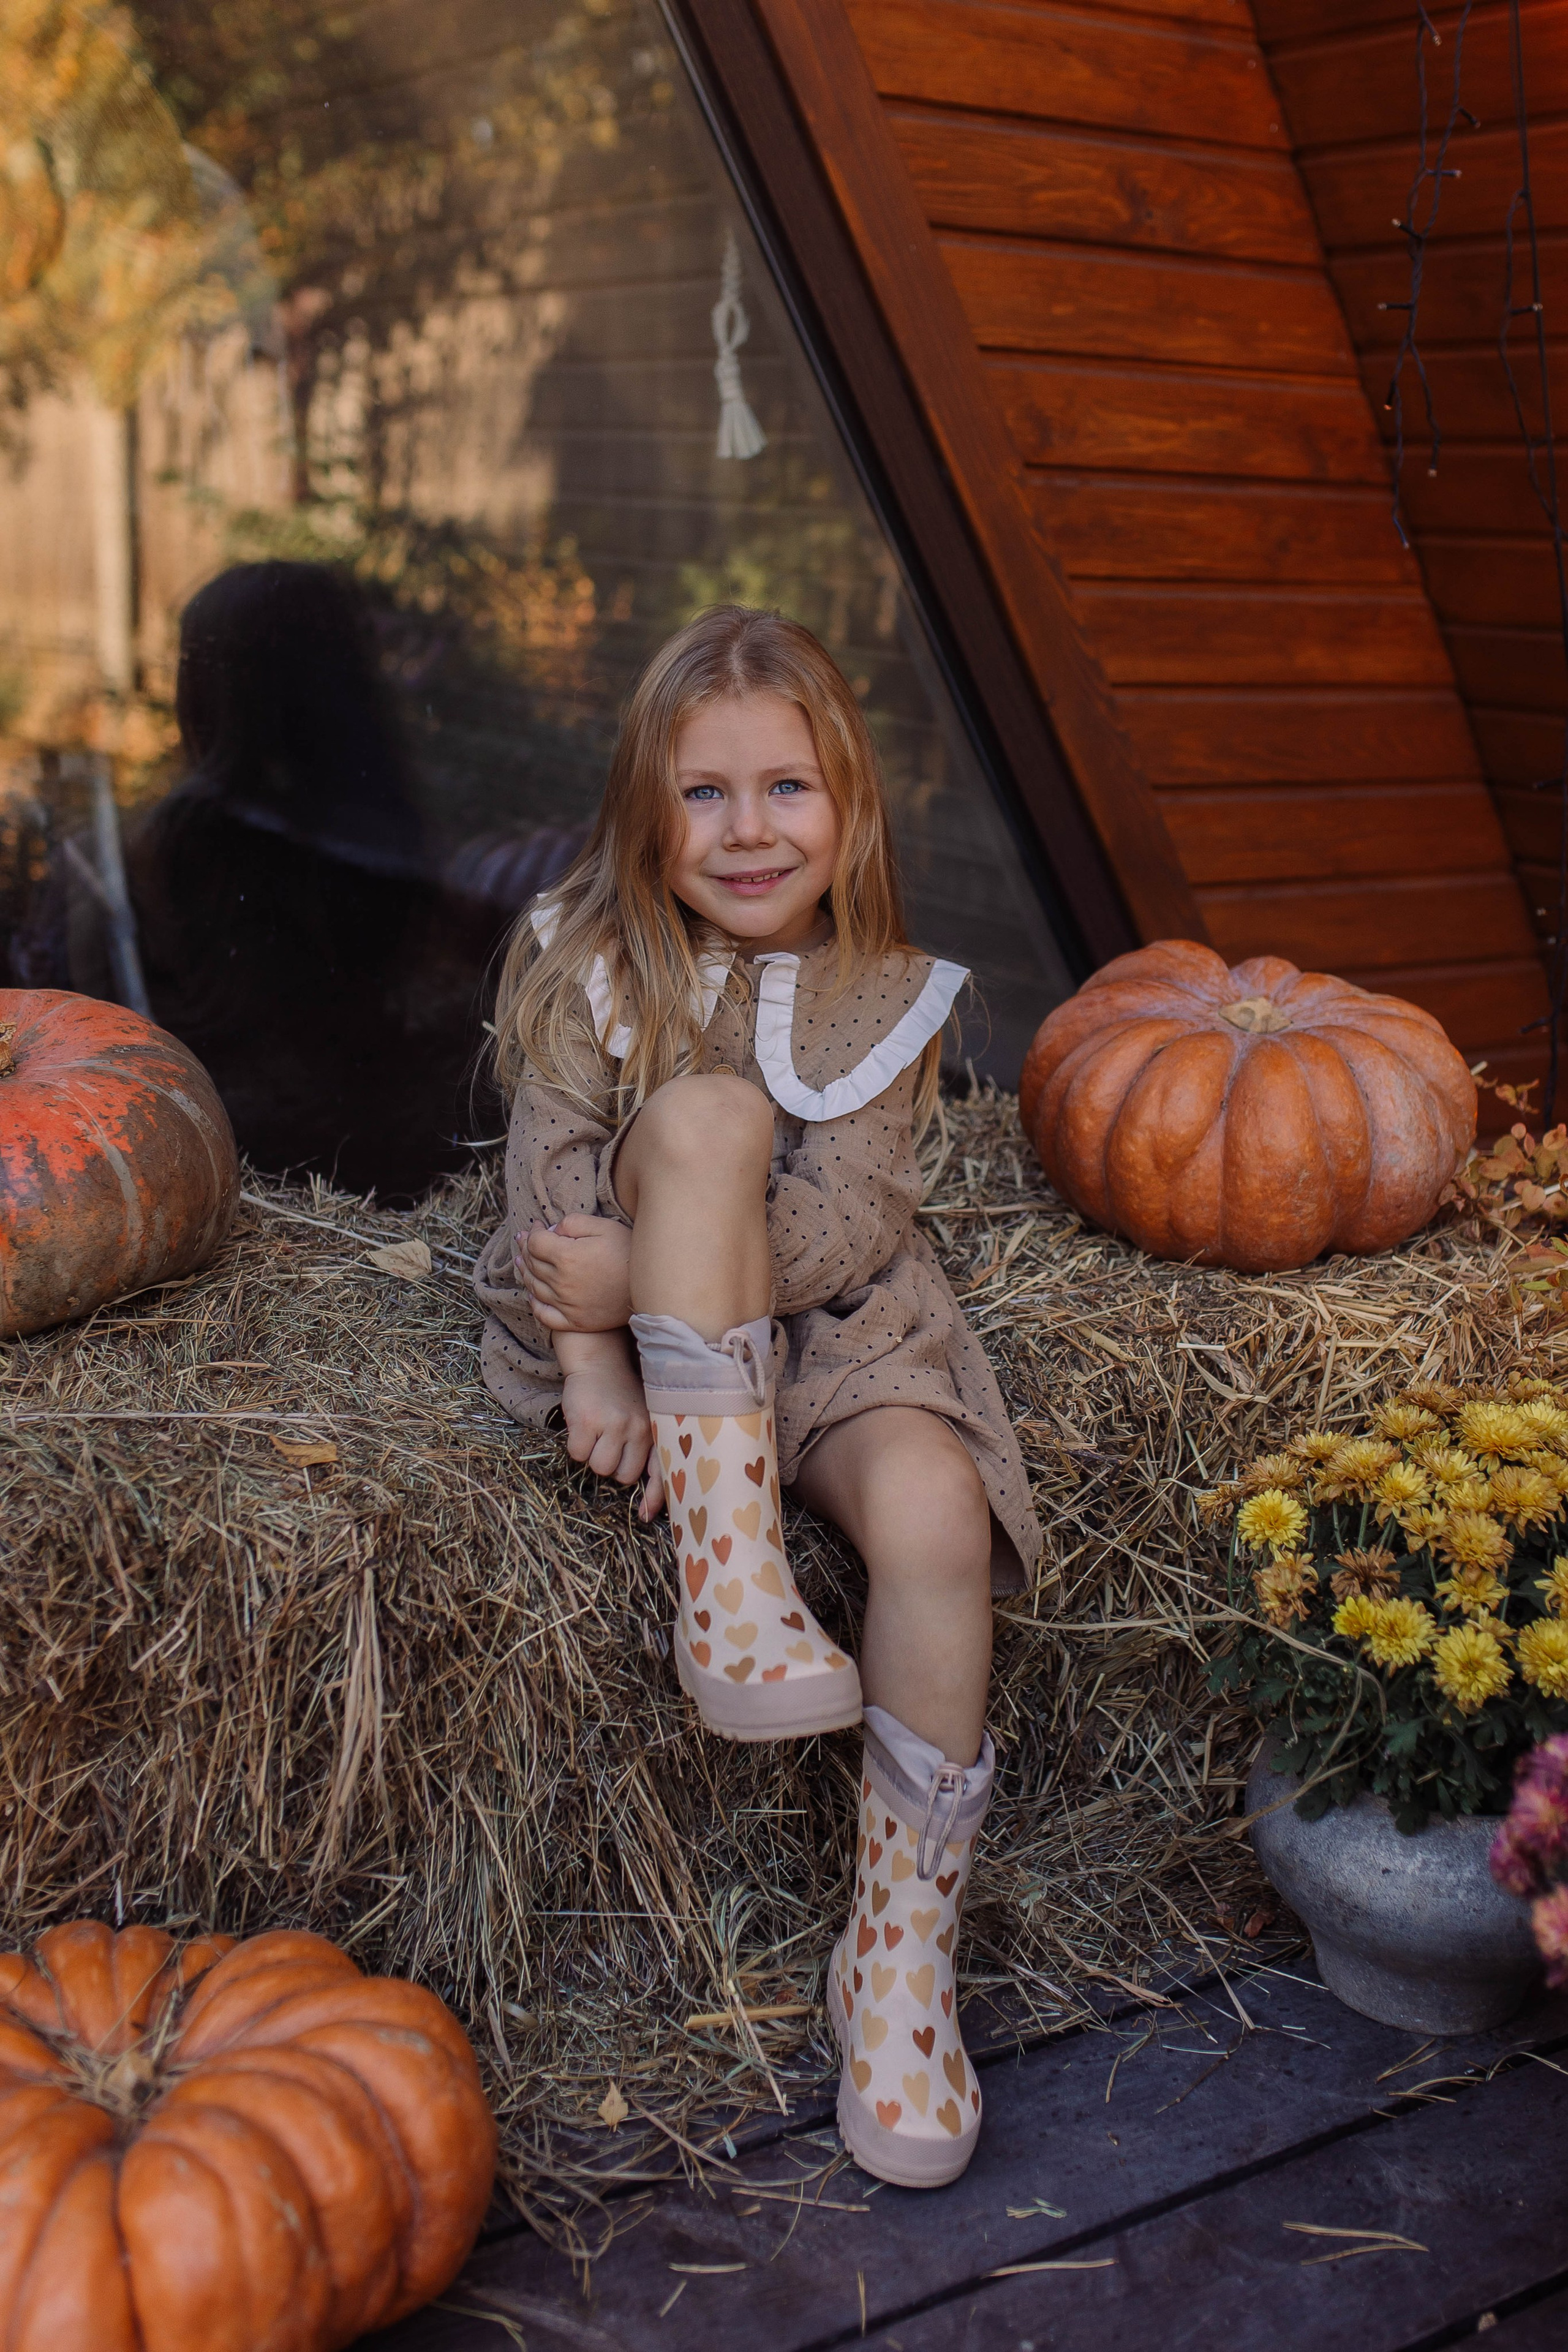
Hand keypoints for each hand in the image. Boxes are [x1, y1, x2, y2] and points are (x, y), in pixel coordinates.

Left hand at [520, 1215, 633, 1332]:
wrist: (652, 1288)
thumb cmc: (630, 1253)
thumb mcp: (605, 1227)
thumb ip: (574, 1222)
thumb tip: (553, 1229)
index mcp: (567, 1257)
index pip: (535, 1242)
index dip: (532, 1231)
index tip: (535, 1225)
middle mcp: (561, 1283)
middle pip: (532, 1264)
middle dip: (525, 1249)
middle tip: (522, 1240)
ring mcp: (566, 1305)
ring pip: (534, 1287)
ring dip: (525, 1272)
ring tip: (521, 1262)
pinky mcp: (575, 1322)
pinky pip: (544, 1315)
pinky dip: (534, 1304)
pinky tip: (532, 1295)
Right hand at [556, 1330, 663, 1520]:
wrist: (598, 1362)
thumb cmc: (621, 1396)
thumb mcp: (642, 1418)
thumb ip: (643, 1449)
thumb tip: (643, 1496)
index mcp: (654, 1431)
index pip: (660, 1471)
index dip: (654, 1497)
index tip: (644, 1515)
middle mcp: (638, 1429)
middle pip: (624, 1476)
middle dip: (613, 1466)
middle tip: (608, 1443)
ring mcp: (613, 1426)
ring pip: (600, 1468)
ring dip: (593, 1455)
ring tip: (596, 1432)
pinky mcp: (587, 1422)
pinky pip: (578, 1454)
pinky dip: (576, 1446)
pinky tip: (582, 1427)